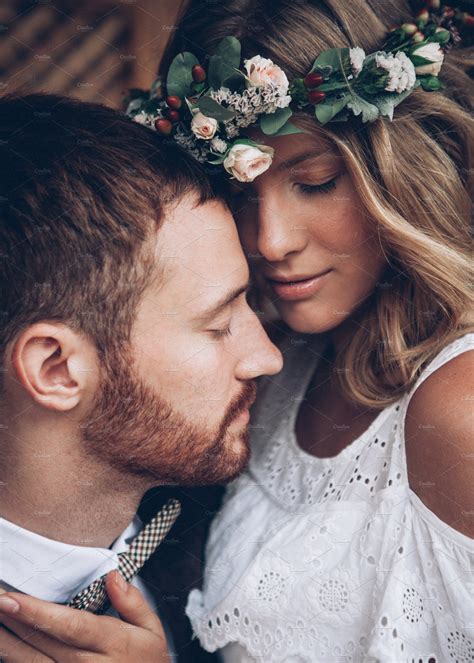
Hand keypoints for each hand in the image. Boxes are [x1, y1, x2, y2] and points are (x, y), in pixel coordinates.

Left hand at [0, 570, 168, 661]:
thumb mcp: (152, 630)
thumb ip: (132, 602)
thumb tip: (113, 576)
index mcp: (112, 643)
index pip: (69, 626)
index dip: (36, 613)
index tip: (10, 599)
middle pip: (42, 643)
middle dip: (12, 621)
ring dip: (8, 643)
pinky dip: (17, 661)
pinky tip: (7, 647)